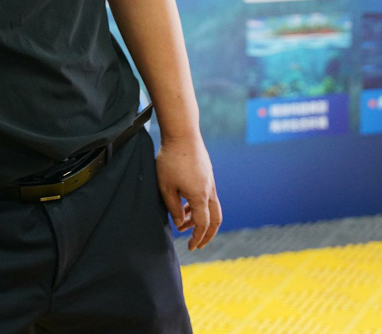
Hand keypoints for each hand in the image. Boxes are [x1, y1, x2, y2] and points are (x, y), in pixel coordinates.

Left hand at [154, 132, 221, 249]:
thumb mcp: (166, 187)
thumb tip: (180, 223)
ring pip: (212, 208)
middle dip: (207, 234)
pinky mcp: (207, 175)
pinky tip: (184, 204)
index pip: (203, 224)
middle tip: (197, 244)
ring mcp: (210, 182)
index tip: (191, 247)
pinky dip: (199, 206)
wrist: (182, 134)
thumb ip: (173, 208)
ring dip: (200, 219)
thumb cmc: (171, 160)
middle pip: (216, 220)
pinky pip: (207, 197)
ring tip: (183, 223)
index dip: (197, 238)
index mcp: (200, 196)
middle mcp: (209, 191)